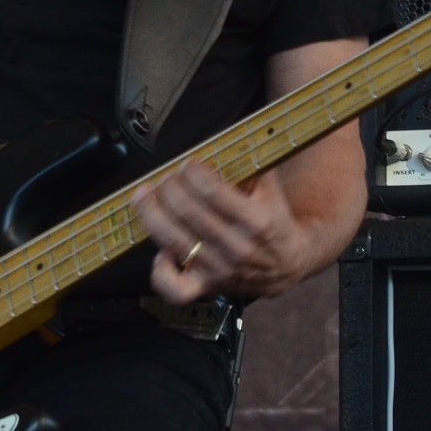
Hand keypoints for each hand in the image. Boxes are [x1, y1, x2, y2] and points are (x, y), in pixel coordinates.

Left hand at [131, 163, 313, 303]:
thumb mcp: (269, 187)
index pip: (211, 191)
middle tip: (166, 177)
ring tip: (144, 196)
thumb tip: (219, 141)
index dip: (191, 172)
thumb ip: (248, 163)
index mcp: (257, 221)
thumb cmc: (273, 219)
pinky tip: (160, 249)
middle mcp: (237, 247)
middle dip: (168, 187)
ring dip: (151, 212)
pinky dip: (160, 270)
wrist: (286, 263)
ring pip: (173, 241)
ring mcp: (220, 270)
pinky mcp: (206, 286)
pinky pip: (174, 288)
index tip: (187, 164)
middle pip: (187, 212)